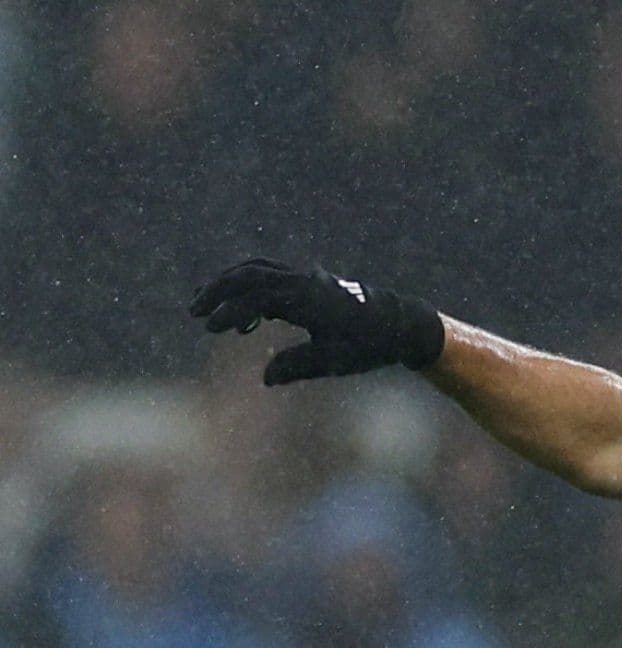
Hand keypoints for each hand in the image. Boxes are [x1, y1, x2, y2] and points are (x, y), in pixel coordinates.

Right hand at [189, 257, 444, 383]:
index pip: (257, 298)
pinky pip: (269, 276)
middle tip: (195, 313)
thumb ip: (299, 366)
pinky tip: (242, 320)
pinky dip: (247, 289)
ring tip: (205, 306)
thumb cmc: (369, 345)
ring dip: (229, 285)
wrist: (399, 324)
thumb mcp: (335, 360)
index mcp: (308, 298)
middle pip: (249, 274)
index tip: (211, 328)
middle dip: (218, 290)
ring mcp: (305, 278)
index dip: (230, 312)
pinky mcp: (307, 282)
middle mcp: (304, 281)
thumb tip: (265, 378)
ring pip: (257, 270)